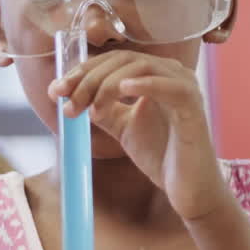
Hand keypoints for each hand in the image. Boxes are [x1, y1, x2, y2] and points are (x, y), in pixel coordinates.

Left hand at [48, 50, 228, 221]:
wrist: (188, 189)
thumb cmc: (161, 155)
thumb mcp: (123, 127)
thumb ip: (103, 109)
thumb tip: (71, 98)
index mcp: (155, 75)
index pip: (113, 60)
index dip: (82, 71)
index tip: (56, 91)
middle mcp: (171, 74)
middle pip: (123, 60)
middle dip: (89, 79)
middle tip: (69, 104)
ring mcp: (184, 87)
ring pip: (140, 67)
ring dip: (108, 85)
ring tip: (92, 111)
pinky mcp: (193, 107)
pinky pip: (171, 87)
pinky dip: (146, 84)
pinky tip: (123, 91)